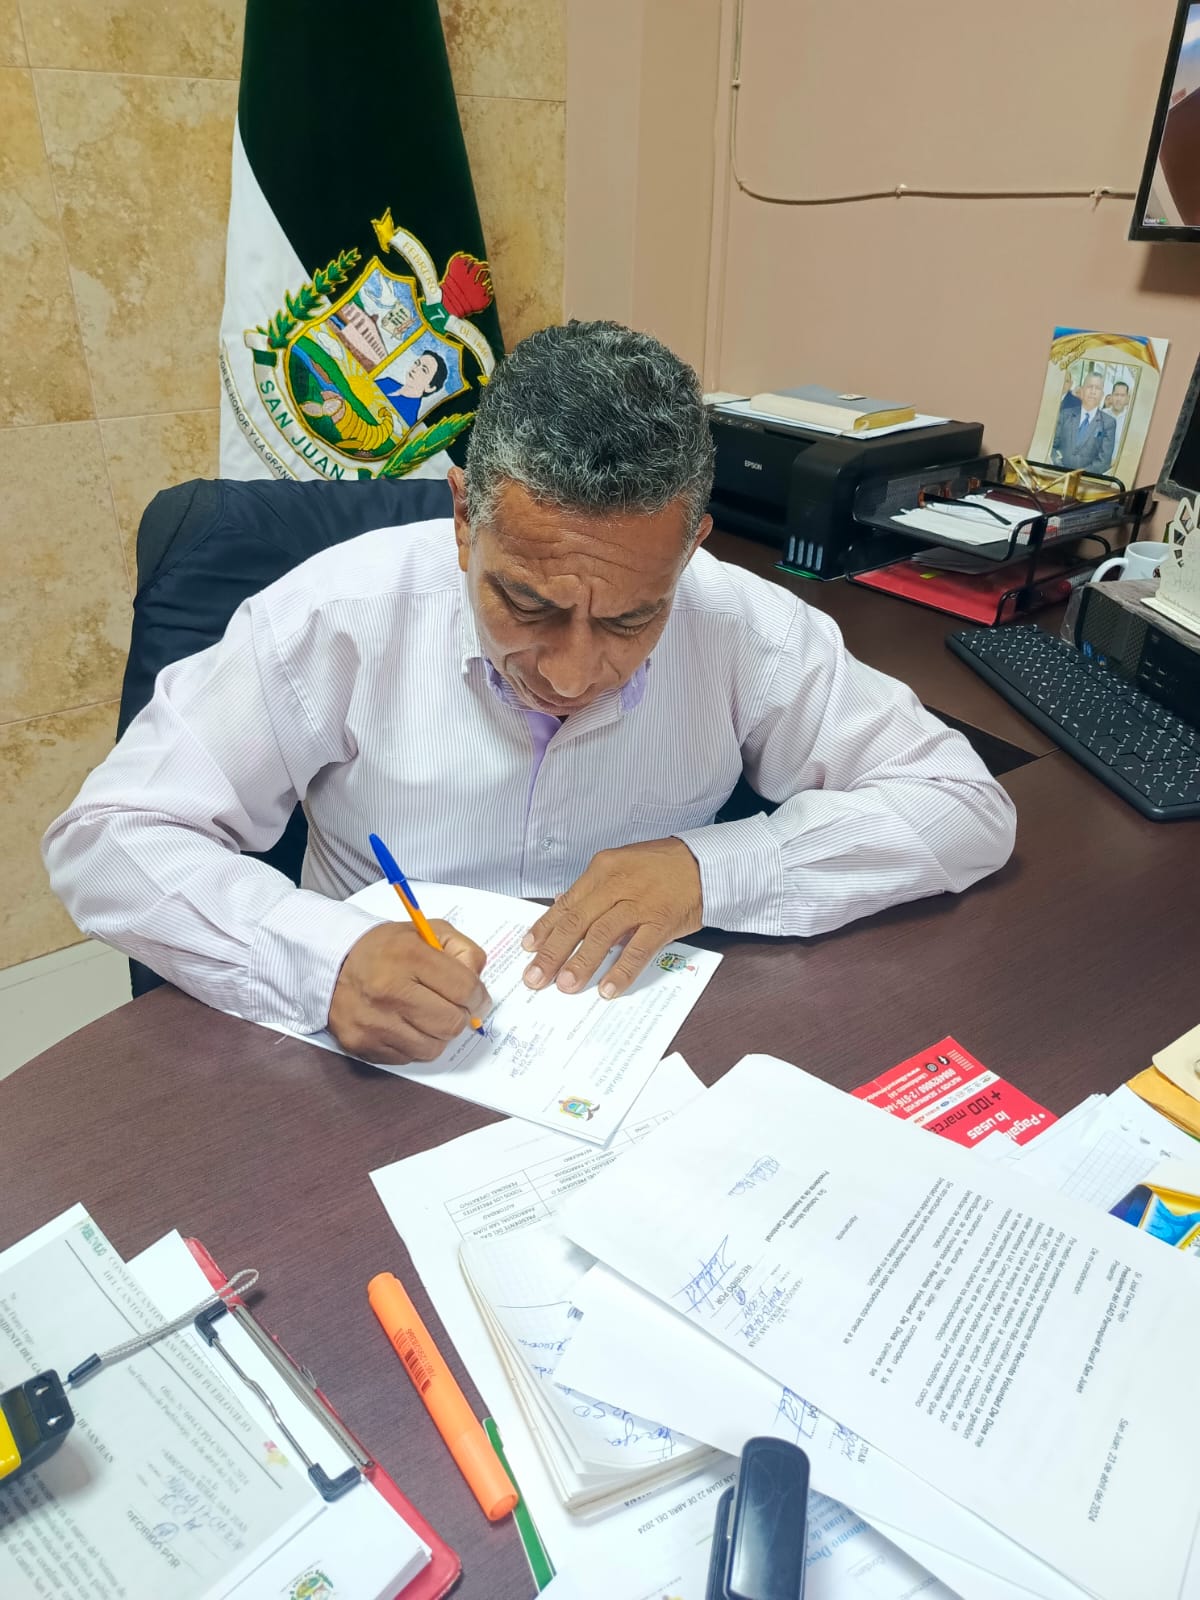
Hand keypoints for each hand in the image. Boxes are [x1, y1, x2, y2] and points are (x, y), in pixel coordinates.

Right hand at [328, 921, 489, 1065]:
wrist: (331, 965)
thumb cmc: (385, 949)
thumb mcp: (426, 932)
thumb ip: (462, 951)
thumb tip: (478, 987)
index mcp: (409, 956)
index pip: (464, 988)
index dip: (478, 997)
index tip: (476, 998)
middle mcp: (389, 990)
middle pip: (451, 1023)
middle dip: (460, 1017)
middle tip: (452, 1007)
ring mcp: (374, 1022)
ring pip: (433, 1047)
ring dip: (438, 1034)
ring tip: (427, 1015)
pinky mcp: (363, 1044)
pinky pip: (408, 1057)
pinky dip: (414, 1045)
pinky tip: (405, 1024)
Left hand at [522, 838, 702, 1000]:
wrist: (705, 863)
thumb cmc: (661, 866)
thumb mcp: (621, 867)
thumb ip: (593, 891)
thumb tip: (563, 909)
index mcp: (603, 870)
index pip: (566, 904)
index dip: (544, 929)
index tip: (528, 949)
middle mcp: (617, 884)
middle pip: (577, 921)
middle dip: (553, 952)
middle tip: (535, 977)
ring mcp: (640, 903)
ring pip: (602, 935)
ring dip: (581, 963)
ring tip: (565, 985)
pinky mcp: (662, 920)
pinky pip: (638, 949)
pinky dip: (621, 970)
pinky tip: (607, 988)